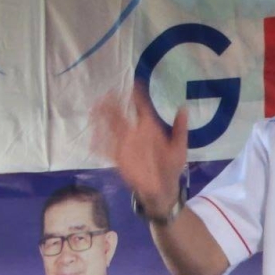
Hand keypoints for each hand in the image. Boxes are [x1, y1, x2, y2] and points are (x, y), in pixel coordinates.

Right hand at [91, 84, 187, 218]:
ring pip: (112, 130)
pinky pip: (107, 150)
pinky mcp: (120, 159)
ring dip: (102, 121)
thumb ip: (180, 129)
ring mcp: (127, 146)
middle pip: (123, 116)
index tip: (134, 84)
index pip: (142, 109)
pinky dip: (99, 145)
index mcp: (151, 129)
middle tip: (106, 93)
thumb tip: (183, 107)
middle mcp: (136, 134)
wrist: (163, 190)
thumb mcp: (179, 148)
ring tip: (94, 109)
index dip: (138, 97)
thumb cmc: (171, 167)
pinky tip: (91, 138)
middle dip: (114, 105)